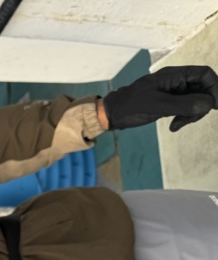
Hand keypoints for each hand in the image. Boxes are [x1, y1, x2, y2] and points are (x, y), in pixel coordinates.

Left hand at [102, 65, 217, 131]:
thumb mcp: (157, 105)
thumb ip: (183, 104)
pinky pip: (186, 108)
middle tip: (192, 118)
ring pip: (196, 100)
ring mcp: (174, 92)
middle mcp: (176, 81)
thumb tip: (208, 103)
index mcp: (174, 75)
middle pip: (203, 88)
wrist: (112, 114)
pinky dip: (184, 118)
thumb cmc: (130, 106)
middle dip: (202, 105)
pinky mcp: (170, 103)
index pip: (205, 74)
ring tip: (177, 124)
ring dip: (192, 114)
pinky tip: (173, 126)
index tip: (215, 105)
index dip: (215, 87)